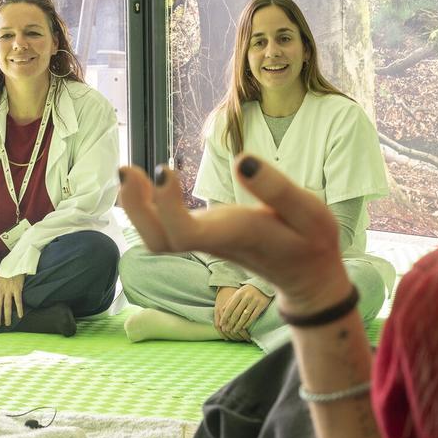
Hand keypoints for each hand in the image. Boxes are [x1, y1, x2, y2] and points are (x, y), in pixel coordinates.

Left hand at [0, 274, 26, 327]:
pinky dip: (19, 309)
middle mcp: (0, 291)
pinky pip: (18, 301)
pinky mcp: (17, 289)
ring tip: (7, 324)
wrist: (14, 264)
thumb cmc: (5, 273)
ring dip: (7, 316)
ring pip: (7, 306)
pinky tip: (19, 316)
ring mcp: (9, 290)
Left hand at [119, 157, 349, 314]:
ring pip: (157, 239)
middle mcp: (214, 242)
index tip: (165, 169)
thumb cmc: (309, 242)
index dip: (167, 208)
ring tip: (129, 171)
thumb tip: (241, 160)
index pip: (190, 234)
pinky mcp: (202, 236)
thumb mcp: (311, 214)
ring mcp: (205, 242)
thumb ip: (278, 189)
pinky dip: (145, 205)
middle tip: (126, 169)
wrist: (305, 276)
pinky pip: (162, 229)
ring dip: (135, 207)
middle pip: (160, 242)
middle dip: (137, 210)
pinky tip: (142, 180)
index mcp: (238, 236)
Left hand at [221, 284, 270, 339]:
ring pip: (245, 316)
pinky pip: (253, 316)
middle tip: (227, 330)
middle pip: (236, 313)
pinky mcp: (262, 304)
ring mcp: (255, 301)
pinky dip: (248, 322)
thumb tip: (222, 310)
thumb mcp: (239, 292)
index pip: (230, 307)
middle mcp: (246, 297)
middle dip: (231, 323)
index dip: (225, 316)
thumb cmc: (248, 291)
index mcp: (239, 294)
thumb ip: (231, 300)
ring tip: (235, 330)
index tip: (221, 324)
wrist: (264, 285)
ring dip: (239, 325)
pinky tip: (244, 327)